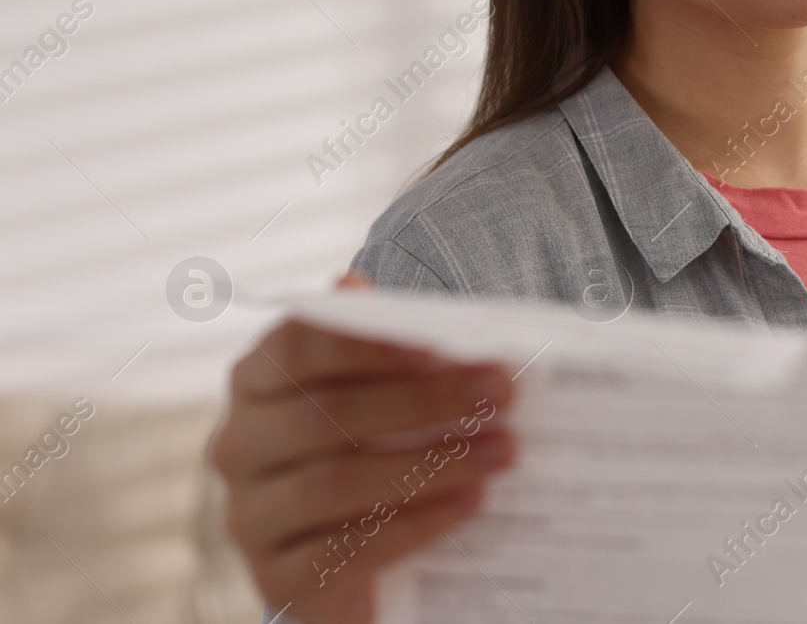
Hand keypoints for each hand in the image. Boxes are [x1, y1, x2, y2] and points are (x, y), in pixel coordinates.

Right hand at [209, 274, 516, 622]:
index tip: (440, 346)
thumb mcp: (380, 395)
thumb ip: (388, 351)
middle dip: (424, 401)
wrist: (352, 561)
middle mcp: (239, 446)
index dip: (368, 344)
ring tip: (501, 451)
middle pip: (327, 414)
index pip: (297, 347)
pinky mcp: (276, 578)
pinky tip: (469, 502)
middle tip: (499, 393)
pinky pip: (347, 549)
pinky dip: (417, 523)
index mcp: (256, 382)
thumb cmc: (371, 450)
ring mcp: (250, 516)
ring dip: (431, 463)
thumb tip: (381, 296)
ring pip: (335, 482)